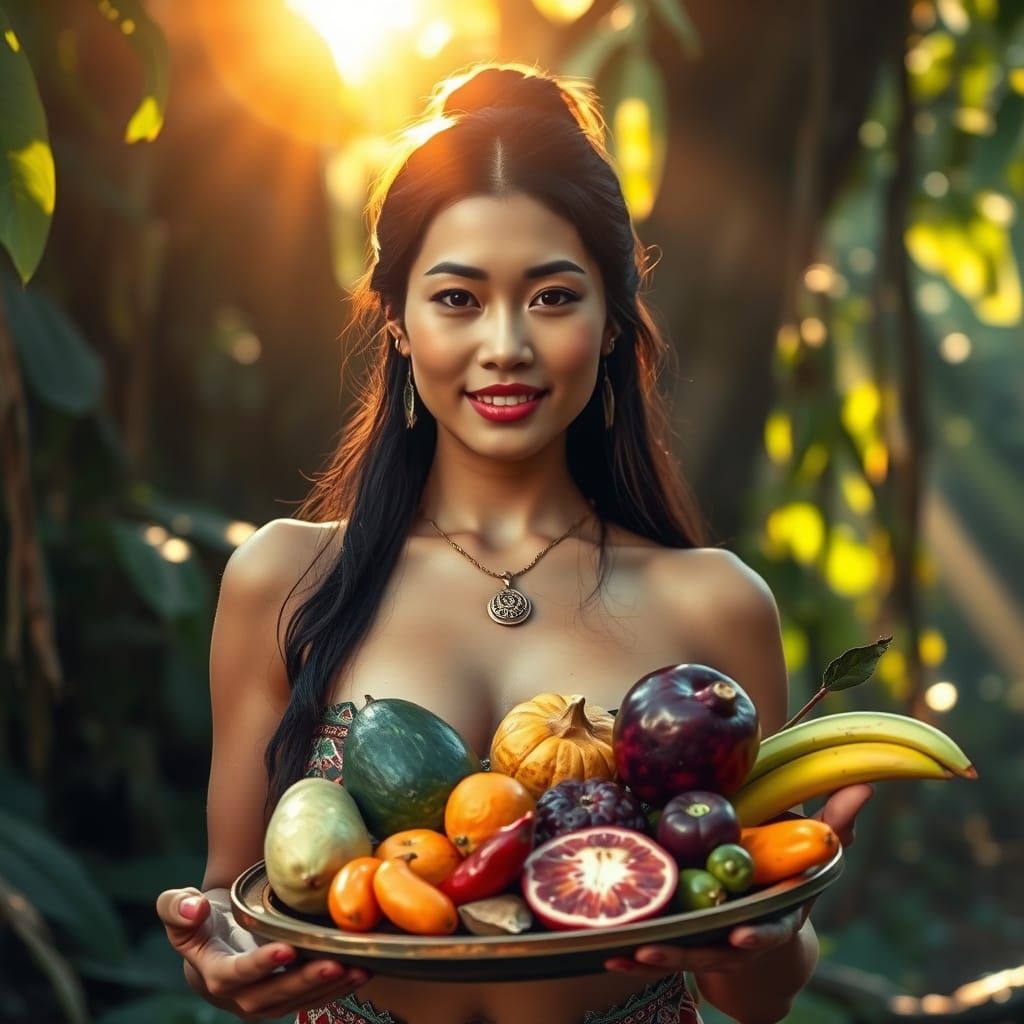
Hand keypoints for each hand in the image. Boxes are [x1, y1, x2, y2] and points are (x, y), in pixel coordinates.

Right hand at [156, 887, 371, 1020]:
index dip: (258, 966)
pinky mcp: (286, 998)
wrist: (215, 932)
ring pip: (298, 1001)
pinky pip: (312, 998)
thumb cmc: (199, 917)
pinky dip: (338, 988)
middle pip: (272, 996)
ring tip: (359, 969)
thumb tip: (193, 908)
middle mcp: (239, 995)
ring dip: (330, 988)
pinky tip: (362, 971)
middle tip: (336, 963)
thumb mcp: (177, 908)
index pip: (234, 975)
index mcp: (212, 973)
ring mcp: (264, 1001)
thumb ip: (175, 907)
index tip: (286, 949)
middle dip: (305, 982)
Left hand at [606, 786, 873, 979]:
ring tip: (623, 952)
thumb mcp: (815, 851)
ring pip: (684, 954)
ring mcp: (715, 941)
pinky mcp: (686, 939)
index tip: (744, 934)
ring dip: (654, 955)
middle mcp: (746, 934)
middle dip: (688, 950)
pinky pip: (661, 949)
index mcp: (778, 912)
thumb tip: (862, 785)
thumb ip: (834, 823)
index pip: (773, 928)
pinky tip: (607, 953)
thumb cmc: (789, 871)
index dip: (759, 933)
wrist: (768, 908)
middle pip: (717, 949)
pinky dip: (635, 954)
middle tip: (657, 946)